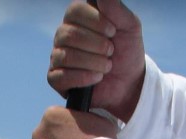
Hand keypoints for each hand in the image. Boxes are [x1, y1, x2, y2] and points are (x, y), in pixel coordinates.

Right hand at [48, 0, 144, 122]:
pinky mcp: (56, 79)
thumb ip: (116, 8)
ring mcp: (58, 57)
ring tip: (108, 66)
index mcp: (77, 19)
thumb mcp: (129, 26)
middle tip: (111, 51)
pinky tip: (97, 78)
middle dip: (96, 44)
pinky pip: (61, 77)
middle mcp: (63, 36)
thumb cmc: (126, 52)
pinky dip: (84, 77)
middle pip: (68, 34)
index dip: (95, 20)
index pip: (75, 11)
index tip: (113, 31)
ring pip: (66, 56)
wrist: (128, 83)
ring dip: (93, 62)